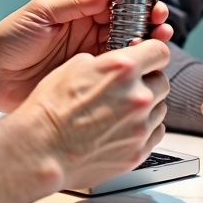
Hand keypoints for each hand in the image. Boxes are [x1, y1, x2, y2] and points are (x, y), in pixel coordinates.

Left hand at [0, 0, 173, 112]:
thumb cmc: (9, 40)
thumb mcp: (41, 12)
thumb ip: (75, 3)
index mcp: (79, 14)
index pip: (116, 4)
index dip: (137, 3)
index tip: (152, 5)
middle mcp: (88, 35)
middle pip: (128, 27)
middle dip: (148, 24)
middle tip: (161, 25)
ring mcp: (88, 59)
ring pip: (125, 52)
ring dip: (144, 47)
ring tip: (160, 44)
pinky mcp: (85, 82)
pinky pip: (112, 76)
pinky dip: (129, 72)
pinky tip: (140, 70)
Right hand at [10, 38, 169, 191]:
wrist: (41, 149)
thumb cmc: (50, 109)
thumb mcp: (74, 66)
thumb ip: (106, 62)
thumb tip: (117, 64)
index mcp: (123, 69)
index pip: (160, 51)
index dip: (153, 53)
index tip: (150, 58)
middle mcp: (137, 97)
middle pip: (162, 81)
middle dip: (148, 81)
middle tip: (129, 87)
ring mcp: (139, 127)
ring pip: (160, 109)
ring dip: (146, 107)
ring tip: (120, 111)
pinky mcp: (137, 152)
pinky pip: (155, 134)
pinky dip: (144, 129)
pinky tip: (123, 128)